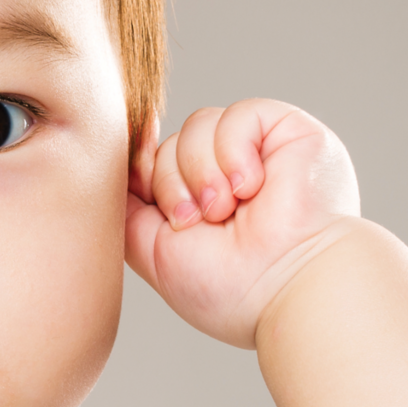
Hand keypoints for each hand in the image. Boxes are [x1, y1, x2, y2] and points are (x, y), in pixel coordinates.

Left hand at [124, 99, 359, 347]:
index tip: (146, 190)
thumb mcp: (152, 246)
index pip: (155, 159)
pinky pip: (235, 115)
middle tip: (197, 223)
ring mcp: (260, 151)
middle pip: (169, 143)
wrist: (285, 291)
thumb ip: (127, 204)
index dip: (142, 167)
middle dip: (170, 185)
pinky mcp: (289, 131)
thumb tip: (117, 157)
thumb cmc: (227, 285)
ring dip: (201, 173)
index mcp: (202, 200)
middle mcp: (231, 173)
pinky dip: (232, 153)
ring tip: (226, 210)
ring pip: (196, 125)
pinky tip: (251, 188)